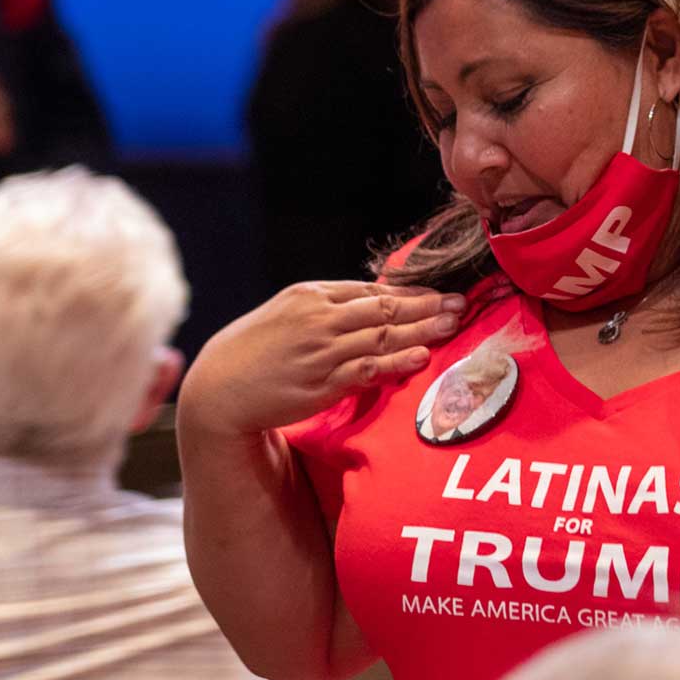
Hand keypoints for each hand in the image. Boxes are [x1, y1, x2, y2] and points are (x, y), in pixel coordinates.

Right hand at [181, 281, 464, 435]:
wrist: (219, 388)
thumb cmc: (256, 348)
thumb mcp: (287, 311)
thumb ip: (329, 305)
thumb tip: (375, 299)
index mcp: (310, 296)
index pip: (371, 291)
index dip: (410, 292)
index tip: (439, 292)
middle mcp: (319, 320)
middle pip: (384, 310)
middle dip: (427, 305)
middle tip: (461, 302)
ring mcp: (321, 352)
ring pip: (382, 337)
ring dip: (423, 329)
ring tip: (454, 323)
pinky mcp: (322, 385)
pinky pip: (369, 370)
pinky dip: (398, 362)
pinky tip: (423, 355)